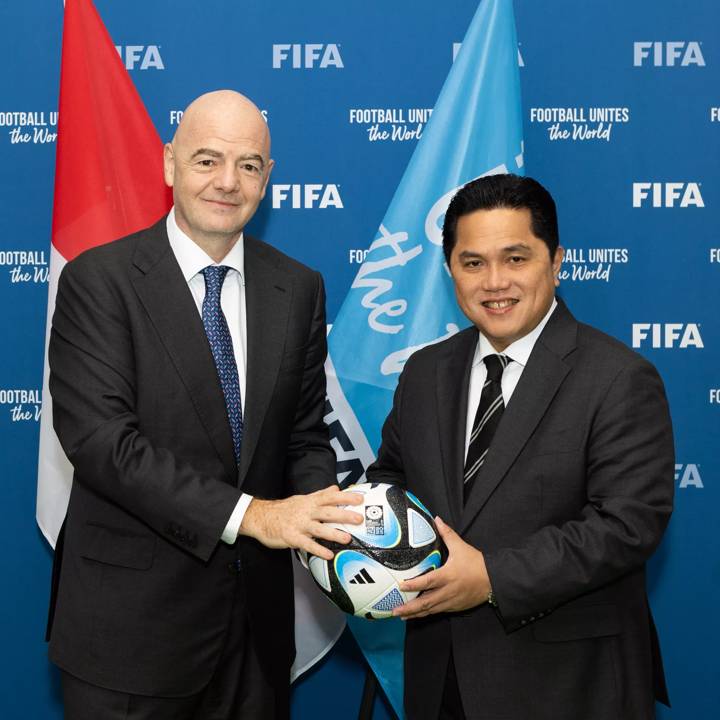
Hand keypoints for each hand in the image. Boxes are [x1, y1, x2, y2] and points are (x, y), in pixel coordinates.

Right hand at [239, 486, 363, 559]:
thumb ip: (320, 494)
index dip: (345, 497)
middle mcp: (306, 512)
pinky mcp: (291, 537)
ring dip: (333, 534)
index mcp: (310, 502)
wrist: (260, 517)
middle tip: (359, 518)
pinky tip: (328, 554)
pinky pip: (306, 544)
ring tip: (347, 539)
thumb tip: (335, 488)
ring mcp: (299, 525)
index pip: (330, 497)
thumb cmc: (284, 509)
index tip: (360, 499)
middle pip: (327, 512)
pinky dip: (317, 549)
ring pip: (318, 529)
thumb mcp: (303, 498)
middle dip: (344, 515)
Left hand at [392, 517, 490, 618]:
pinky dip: (426, 613)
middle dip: (409, 608)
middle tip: (393, 611)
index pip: (427, 582)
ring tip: (400, 615)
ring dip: (415, 614)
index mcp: (447, 576)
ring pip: (430, 610)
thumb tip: (437, 519)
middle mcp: (447, 591)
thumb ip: (447, 534)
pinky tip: (417, 614)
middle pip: (425, 602)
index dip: (413, 585)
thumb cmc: (476, 563)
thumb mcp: (461, 546)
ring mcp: (451, 601)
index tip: (400, 586)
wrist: (494, 581)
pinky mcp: (455, 607)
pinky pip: (438, 611)